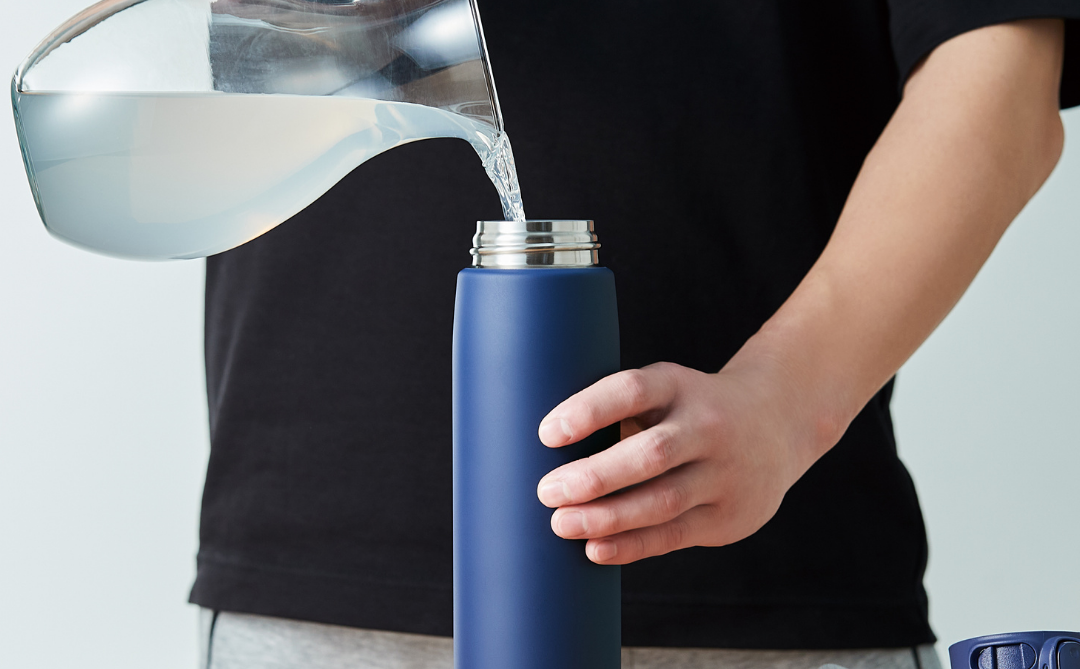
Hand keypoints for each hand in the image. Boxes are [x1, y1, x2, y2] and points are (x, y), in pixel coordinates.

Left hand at [536, 360, 836, 564]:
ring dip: (608, 517)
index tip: (546, 433)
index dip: (589, 411)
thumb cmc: (688, 410)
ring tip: (562, 523)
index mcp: (678, 386)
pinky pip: (675, 534)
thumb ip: (615, 413)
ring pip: (663, 500)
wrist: (776, 424)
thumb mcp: (662, 391)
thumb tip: (537, 450)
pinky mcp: (729, 515)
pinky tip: (595, 548)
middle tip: (546, 491)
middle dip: (595, 476)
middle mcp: (707, 425)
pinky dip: (632, 545)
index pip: (633, 391)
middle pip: (651, 453)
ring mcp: (724, 473)